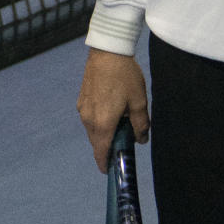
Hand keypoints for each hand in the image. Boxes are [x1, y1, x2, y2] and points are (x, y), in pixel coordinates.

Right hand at [76, 49, 149, 171]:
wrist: (108, 51)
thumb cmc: (125, 76)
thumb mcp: (139, 101)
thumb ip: (141, 124)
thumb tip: (141, 140)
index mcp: (103, 123)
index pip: (101, 152)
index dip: (105, 164)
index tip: (110, 171)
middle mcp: (89, 119)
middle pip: (97, 143)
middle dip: (108, 147)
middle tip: (124, 144)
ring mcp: (83, 109)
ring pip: (93, 130)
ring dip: (104, 133)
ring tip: (121, 124)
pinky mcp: (81, 100)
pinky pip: (90, 118)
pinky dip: (99, 122)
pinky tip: (112, 111)